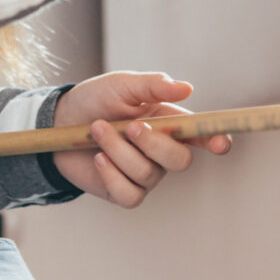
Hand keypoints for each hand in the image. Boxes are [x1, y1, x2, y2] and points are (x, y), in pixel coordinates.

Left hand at [50, 71, 232, 207]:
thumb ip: (153, 85)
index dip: (214, 141)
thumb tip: (187, 88)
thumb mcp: (122, 85)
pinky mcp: (122, 191)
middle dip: (154, 144)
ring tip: (97, 130)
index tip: (220, 144)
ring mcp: (144, 174)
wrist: (59, 122)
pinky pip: (130, 194)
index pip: (200, 136)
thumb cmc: (95, 100)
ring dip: (119, 150)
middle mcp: (161, 151)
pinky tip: (98, 158)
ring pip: (147, 174)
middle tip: (128, 126)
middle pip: (179, 161)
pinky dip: (112, 175)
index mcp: (169, 123)